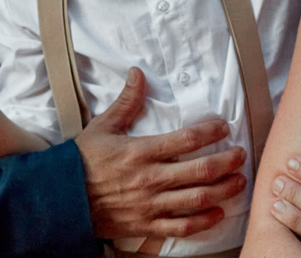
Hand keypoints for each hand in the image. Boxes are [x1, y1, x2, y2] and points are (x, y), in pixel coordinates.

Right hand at [75, 67, 248, 239]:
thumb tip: (138, 73)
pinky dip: (203, 221)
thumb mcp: (102, 127)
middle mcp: (149, 179)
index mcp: (140, 152)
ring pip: (197, 199)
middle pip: (200, 171)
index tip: (223, 126)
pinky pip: (181, 227)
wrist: (60, 199)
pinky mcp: (146, 226)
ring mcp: (149, 205)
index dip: (210, 132)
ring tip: (238, 181)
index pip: (186, 140)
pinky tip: (217, 213)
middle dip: (227, 162)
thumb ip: (126, 101)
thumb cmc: (81, 162)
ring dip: (223, 190)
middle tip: (241, 154)